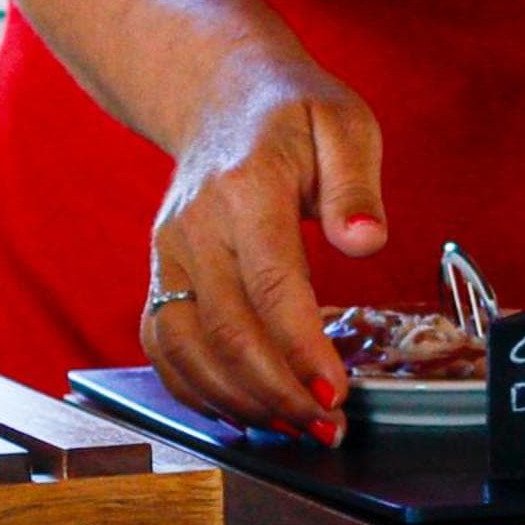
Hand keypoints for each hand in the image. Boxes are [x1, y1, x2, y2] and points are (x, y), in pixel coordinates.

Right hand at [141, 49, 386, 441]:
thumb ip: (357, 184)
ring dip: (239, 400)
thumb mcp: (344, 125)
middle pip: (227, 331)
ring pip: (188, 349)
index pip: (272, 285)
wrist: (221, 98)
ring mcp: (169, 255)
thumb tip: (365, 242)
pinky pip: (164, 348)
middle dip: (278, 391)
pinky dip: (199, 390)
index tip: (335, 392)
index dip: (302, 348)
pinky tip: (244, 410)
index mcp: (247, 189)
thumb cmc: (293, 116)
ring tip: (292, 426)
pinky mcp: (159, 277)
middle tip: (325, 426)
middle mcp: (196, 228)